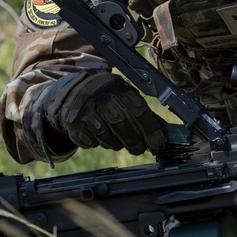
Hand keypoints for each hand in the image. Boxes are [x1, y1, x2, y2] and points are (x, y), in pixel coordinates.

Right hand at [42, 72, 167, 154]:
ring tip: (118, 141)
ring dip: (115, 143)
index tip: (157, 144)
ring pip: (105, 135)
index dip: (150, 129)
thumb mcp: (124, 96)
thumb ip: (143, 113)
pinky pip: (89, 141)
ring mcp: (83, 108)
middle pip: (120, 122)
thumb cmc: (106, 97)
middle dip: (134, 141)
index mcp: (118, 86)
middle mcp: (99, 94)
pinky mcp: (71, 122)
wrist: (71, 93)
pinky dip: (98, 143)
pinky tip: (99, 137)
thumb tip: (165, 132)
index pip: (138, 109)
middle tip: (140, 150)